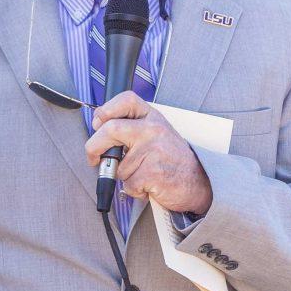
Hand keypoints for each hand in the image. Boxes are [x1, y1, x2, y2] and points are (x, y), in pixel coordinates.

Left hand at [84, 91, 211, 214]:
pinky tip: (149, 185)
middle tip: (92, 158)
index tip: (98, 124)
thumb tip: (99, 130)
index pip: (126, 100)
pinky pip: (127, 184)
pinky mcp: (151, 172)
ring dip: (124, 177)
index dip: (105, 110)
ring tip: (144, 174)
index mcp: (152, 117)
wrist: (198, 182)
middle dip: (93, 147)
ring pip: (117, 166)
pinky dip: (134, 190)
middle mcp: (153, 129)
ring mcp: (153, 150)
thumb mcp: (157, 134)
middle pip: (110, 129)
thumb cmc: (173, 160)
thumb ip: (132, 129)